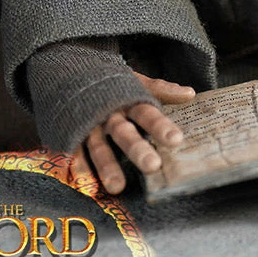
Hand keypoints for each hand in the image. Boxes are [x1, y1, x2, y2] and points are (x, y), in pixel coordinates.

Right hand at [70, 72, 194, 193]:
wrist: (68, 68)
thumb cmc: (109, 81)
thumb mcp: (134, 80)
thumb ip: (160, 89)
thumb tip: (190, 94)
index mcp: (127, 100)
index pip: (147, 113)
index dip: (161, 126)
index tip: (176, 140)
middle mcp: (108, 114)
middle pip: (124, 132)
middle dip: (137, 149)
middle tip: (152, 166)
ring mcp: (87, 125)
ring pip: (98, 147)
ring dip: (106, 167)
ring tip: (117, 187)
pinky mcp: (69, 134)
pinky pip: (72, 154)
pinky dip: (77, 171)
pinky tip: (86, 188)